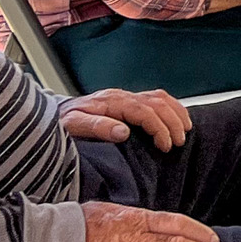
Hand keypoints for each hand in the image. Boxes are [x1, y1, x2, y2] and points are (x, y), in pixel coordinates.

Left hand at [60, 88, 191, 150]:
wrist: (55, 113)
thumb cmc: (64, 122)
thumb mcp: (73, 126)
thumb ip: (97, 126)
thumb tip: (123, 132)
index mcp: (111, 102)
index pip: (144, 111)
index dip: (159, 128)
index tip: (165, 146)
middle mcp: (122, 96)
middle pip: (157, 103)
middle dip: (173, 122)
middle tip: (178, 142)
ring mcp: (126, 96)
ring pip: (160, 97)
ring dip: (176, 113)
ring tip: (184, 131)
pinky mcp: (128, 100)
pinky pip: (156, 97)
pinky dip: (172, 107)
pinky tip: (177, 118)